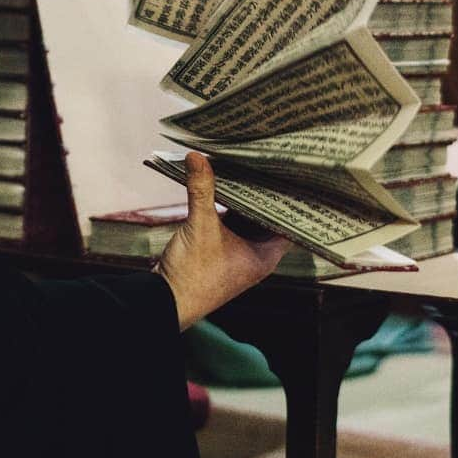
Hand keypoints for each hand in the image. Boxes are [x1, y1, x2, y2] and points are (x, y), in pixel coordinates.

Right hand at [153, 151, 288, 330]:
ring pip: (246, 219)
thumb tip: (197, 157)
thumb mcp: (200, 226)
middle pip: (266, 217)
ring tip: (245, 167)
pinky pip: (229, 223)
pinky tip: (221, 185)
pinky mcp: (218, 250)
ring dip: (243, 198)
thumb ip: (201, 190)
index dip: (291, 200)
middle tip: (266, 163)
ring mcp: (236, 252)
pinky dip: (226, 206)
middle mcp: (255, 254)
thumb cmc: (192, 274)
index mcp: (265, 255)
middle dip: (263, 193)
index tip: (291, 175)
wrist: (166, 301)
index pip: (289, 223)